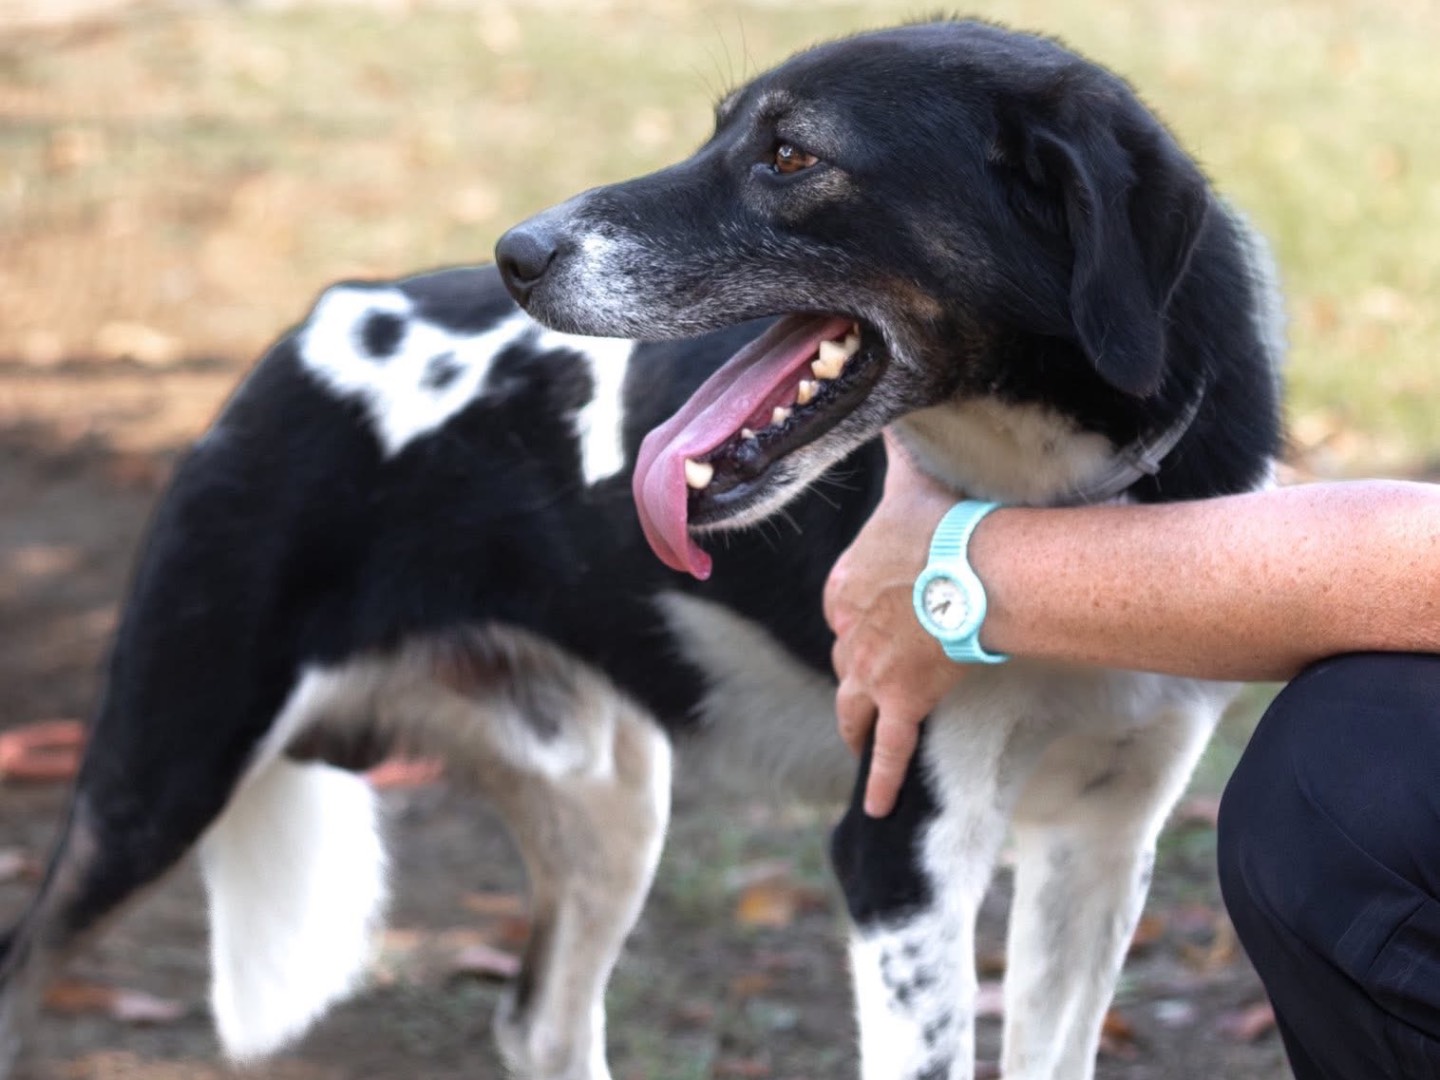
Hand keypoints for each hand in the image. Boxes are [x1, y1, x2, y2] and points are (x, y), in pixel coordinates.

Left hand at [823, 431, 966, 816]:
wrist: (971, 567)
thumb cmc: (944, 519)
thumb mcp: (910, 476)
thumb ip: (897, 442)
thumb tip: (894, 406)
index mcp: (847, 580)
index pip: (840, 604)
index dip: (854, 612)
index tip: (864, 617)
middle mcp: (851, 629)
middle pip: (846, 655)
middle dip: (855, 664)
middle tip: (864, 676)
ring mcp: (874, 669)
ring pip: (853, 703)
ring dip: (853, 719)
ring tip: (852, 737)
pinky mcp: (901, 701)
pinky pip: (889, 748)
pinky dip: (879, 777)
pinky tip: (873, 808)